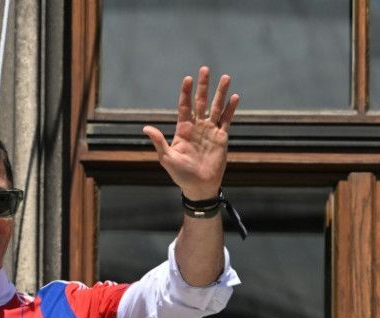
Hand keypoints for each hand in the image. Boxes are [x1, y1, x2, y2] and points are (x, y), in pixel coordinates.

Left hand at [143, 66, 239, 200]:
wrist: (199, 186)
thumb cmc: (181, 174)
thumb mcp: (167, 158)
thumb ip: (159, 142)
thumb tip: (145, 128)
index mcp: (183, 129)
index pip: (184, 106)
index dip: (186, 92)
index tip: (188, 79)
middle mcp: (197, 126)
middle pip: (200, 101)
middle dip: (203, 86)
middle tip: (205, 69)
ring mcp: (210, 131)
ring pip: (216, 107)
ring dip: (221, 93)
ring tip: (226, 77)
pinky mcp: (221, 138)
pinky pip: (226, 120)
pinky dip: (231, 109)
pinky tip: (234, 97)